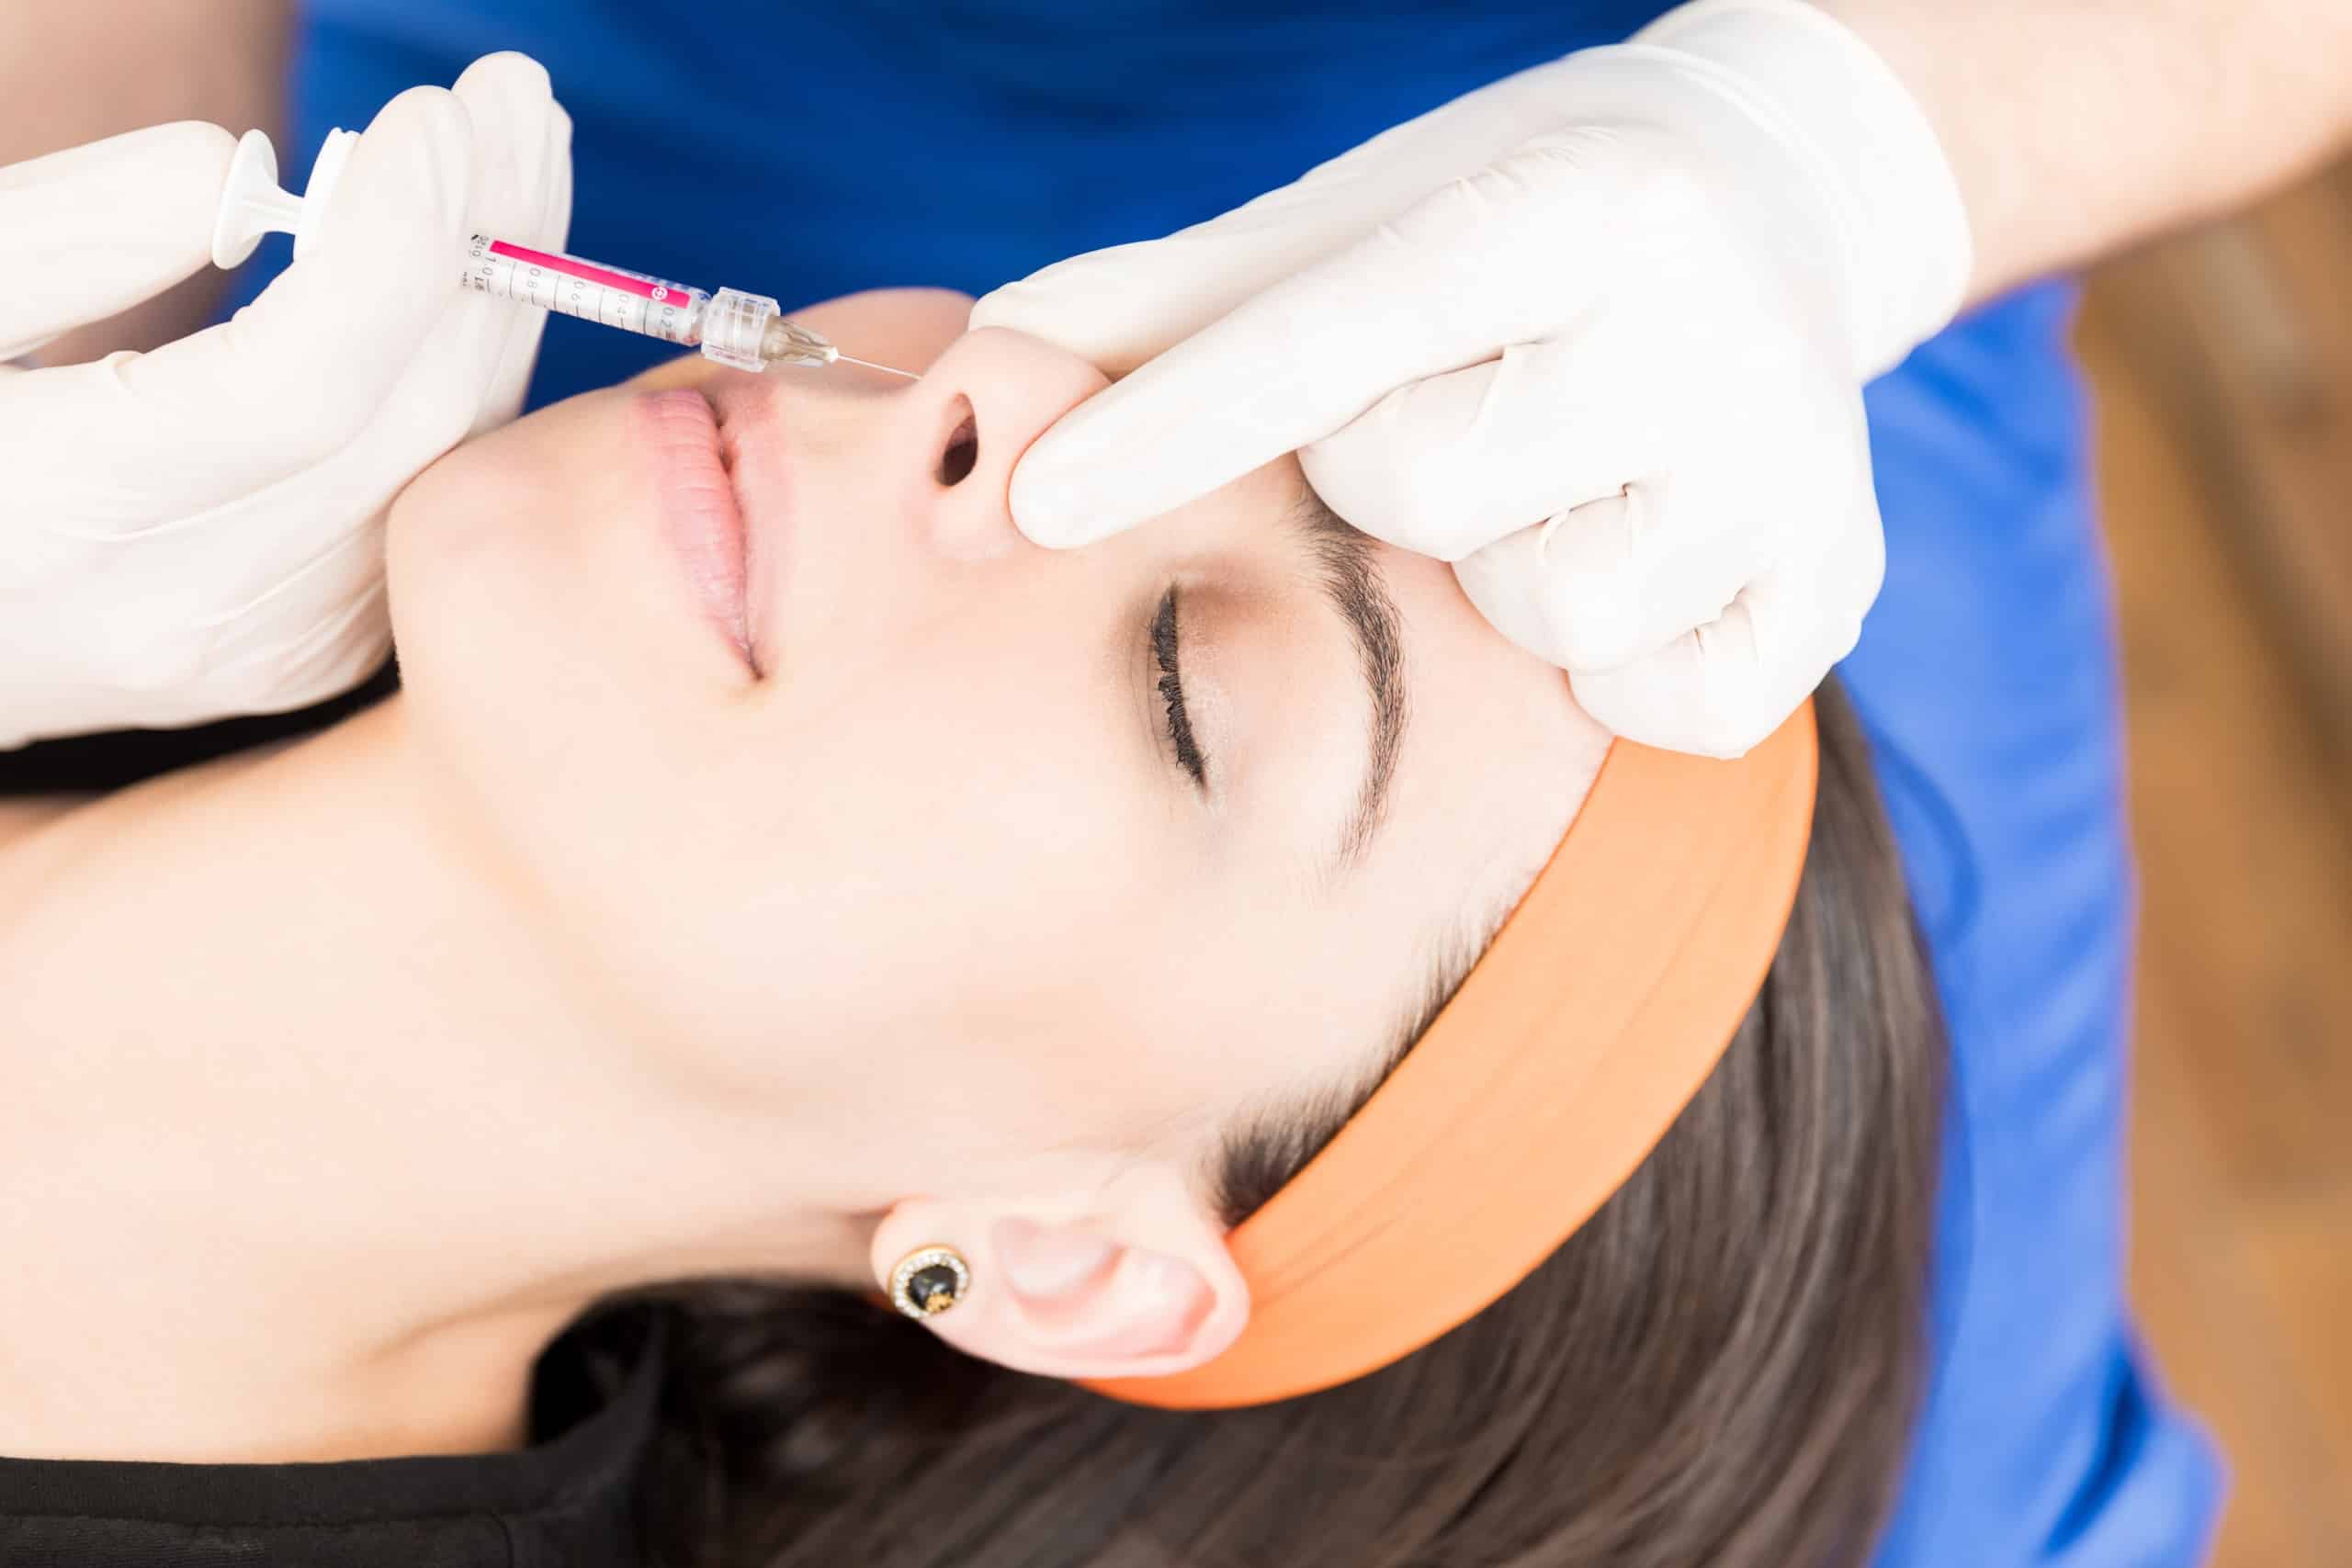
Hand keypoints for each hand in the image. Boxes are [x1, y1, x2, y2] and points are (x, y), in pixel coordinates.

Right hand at [0, 53, 570, 749]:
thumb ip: (63, 236)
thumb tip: (239, 172)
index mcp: (52, 516)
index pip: (292, 390)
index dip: (389, 249)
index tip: (437, 117)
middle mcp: (179, 607)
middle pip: (400, 422)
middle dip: (475, 243)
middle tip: (512, 100)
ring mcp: (261, 646)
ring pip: (443, 460)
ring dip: (498, 298)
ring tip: (518, 156)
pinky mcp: (309, 652)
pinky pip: (432, 496)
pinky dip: (472, 372)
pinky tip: (480, 270)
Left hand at [972, 0, 1969, 756]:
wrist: (1781, 200)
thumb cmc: (1521, 220)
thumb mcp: (1362, 215)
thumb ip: (1181, 292)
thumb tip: (996, 351)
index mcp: (1572, 204)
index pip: (1335, 341)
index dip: (1173, 430)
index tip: (1033, 504)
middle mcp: (1709, 324)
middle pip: (1424, 495)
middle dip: (1385, 476)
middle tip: (1459, 406)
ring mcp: (1794, 467)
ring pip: (1546, 612)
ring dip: (1502, 569)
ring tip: (1555, 475)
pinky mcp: (1838, 582)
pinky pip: (1662, 707)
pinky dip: (1617, 666)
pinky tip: (1635, 553)